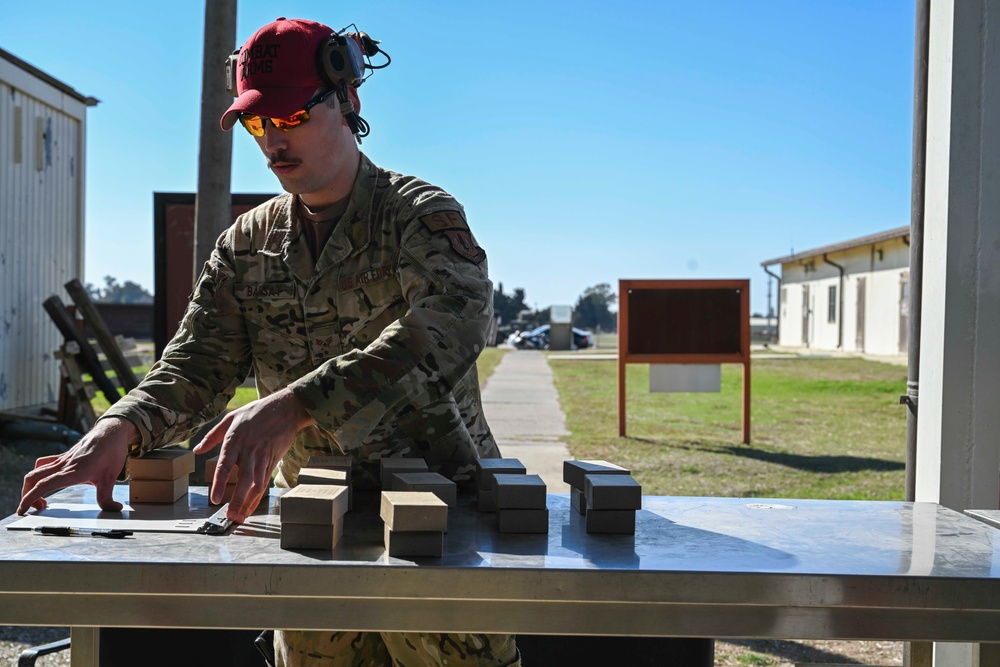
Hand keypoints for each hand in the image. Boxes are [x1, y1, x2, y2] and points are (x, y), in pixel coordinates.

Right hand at [18, 417, 133, 514]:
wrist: (111, 432)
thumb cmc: (111, 452)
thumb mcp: (111, 477)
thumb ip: (107, 496)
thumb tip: (114, 509)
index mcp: (73, 472)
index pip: (44, 485)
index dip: (30, 498)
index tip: (22, 510)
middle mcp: (64, 465)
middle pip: (33, 478)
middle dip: (27, 495)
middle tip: (36, 508)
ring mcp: (62, 460)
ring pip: (36, 470)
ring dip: (31, 485)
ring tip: (41, 499)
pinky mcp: (64, 456)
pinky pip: (44, 464)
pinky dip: (39, 474)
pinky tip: (47, 481)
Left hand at [193, 389, 314, 522]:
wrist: (285, 409)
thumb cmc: (256, 412)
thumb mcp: (231, 417)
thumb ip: (212, 436)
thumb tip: (197, 450)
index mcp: (234, 441)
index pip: (225, 466)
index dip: (219, 484)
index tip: (215, 499)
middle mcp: (248, 452)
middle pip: (243, 480)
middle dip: (237, 500)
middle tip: (230, 516)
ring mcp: (262, 457)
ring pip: (256, 484)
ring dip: (249, 502)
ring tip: (241, 516)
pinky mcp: (272, 460)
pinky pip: (265, 481)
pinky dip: (258, 496)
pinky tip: (252, 505)